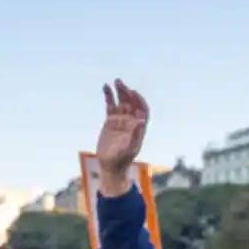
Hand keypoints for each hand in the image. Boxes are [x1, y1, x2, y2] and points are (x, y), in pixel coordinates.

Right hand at [97, 80, 149, 195]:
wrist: (110, 166)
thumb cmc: (122, 160)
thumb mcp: (129, 148)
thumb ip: (135, 134)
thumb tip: (141, 120)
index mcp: (139, 127)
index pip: (142, 109)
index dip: (139, 100)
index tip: (133, 93)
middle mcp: (131, 122)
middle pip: (132, 103)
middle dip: (127, 93)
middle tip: (121, 83)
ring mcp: (120, 120)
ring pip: (121, 102)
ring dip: (119, 91)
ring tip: (115, 81)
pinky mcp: (110, 121)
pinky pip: (110, 105)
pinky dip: (108, 96)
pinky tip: (105, 87)